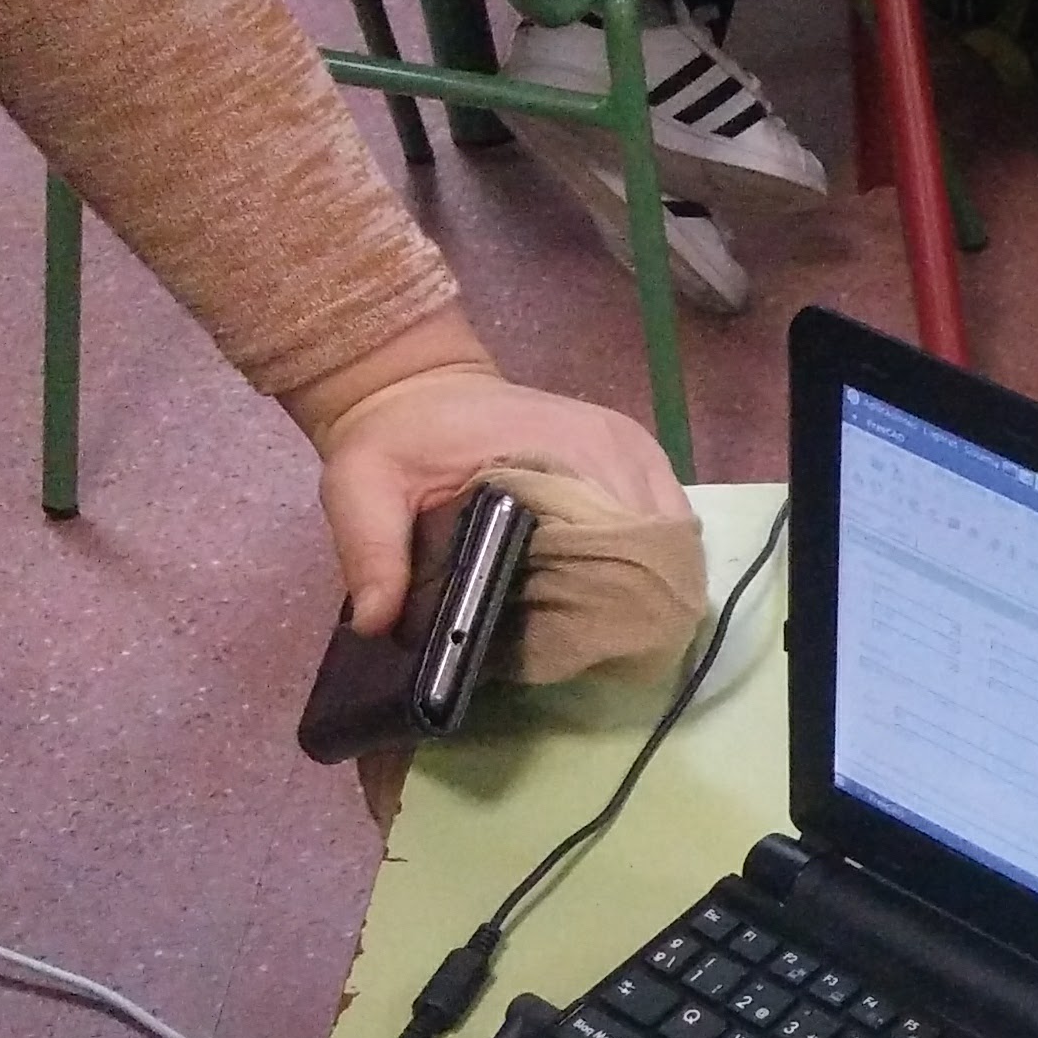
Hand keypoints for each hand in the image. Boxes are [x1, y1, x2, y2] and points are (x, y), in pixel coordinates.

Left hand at [291, 327, 687, 635]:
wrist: (421, 389)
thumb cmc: (397, 437)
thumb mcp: (363, 486)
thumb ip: (372, 549)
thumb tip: (379, 624)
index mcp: (569, 451)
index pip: (620, 543)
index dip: (604, 602)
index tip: (572, 644)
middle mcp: (622, 449)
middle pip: (660, 549)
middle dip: (634, 603)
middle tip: (590, 648)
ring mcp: (641, 453)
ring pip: (674, 542)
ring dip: (647, 585)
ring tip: (605, 627)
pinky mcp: (642, 461)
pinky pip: (670, 526)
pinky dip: (649, 563)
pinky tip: (615, 590)